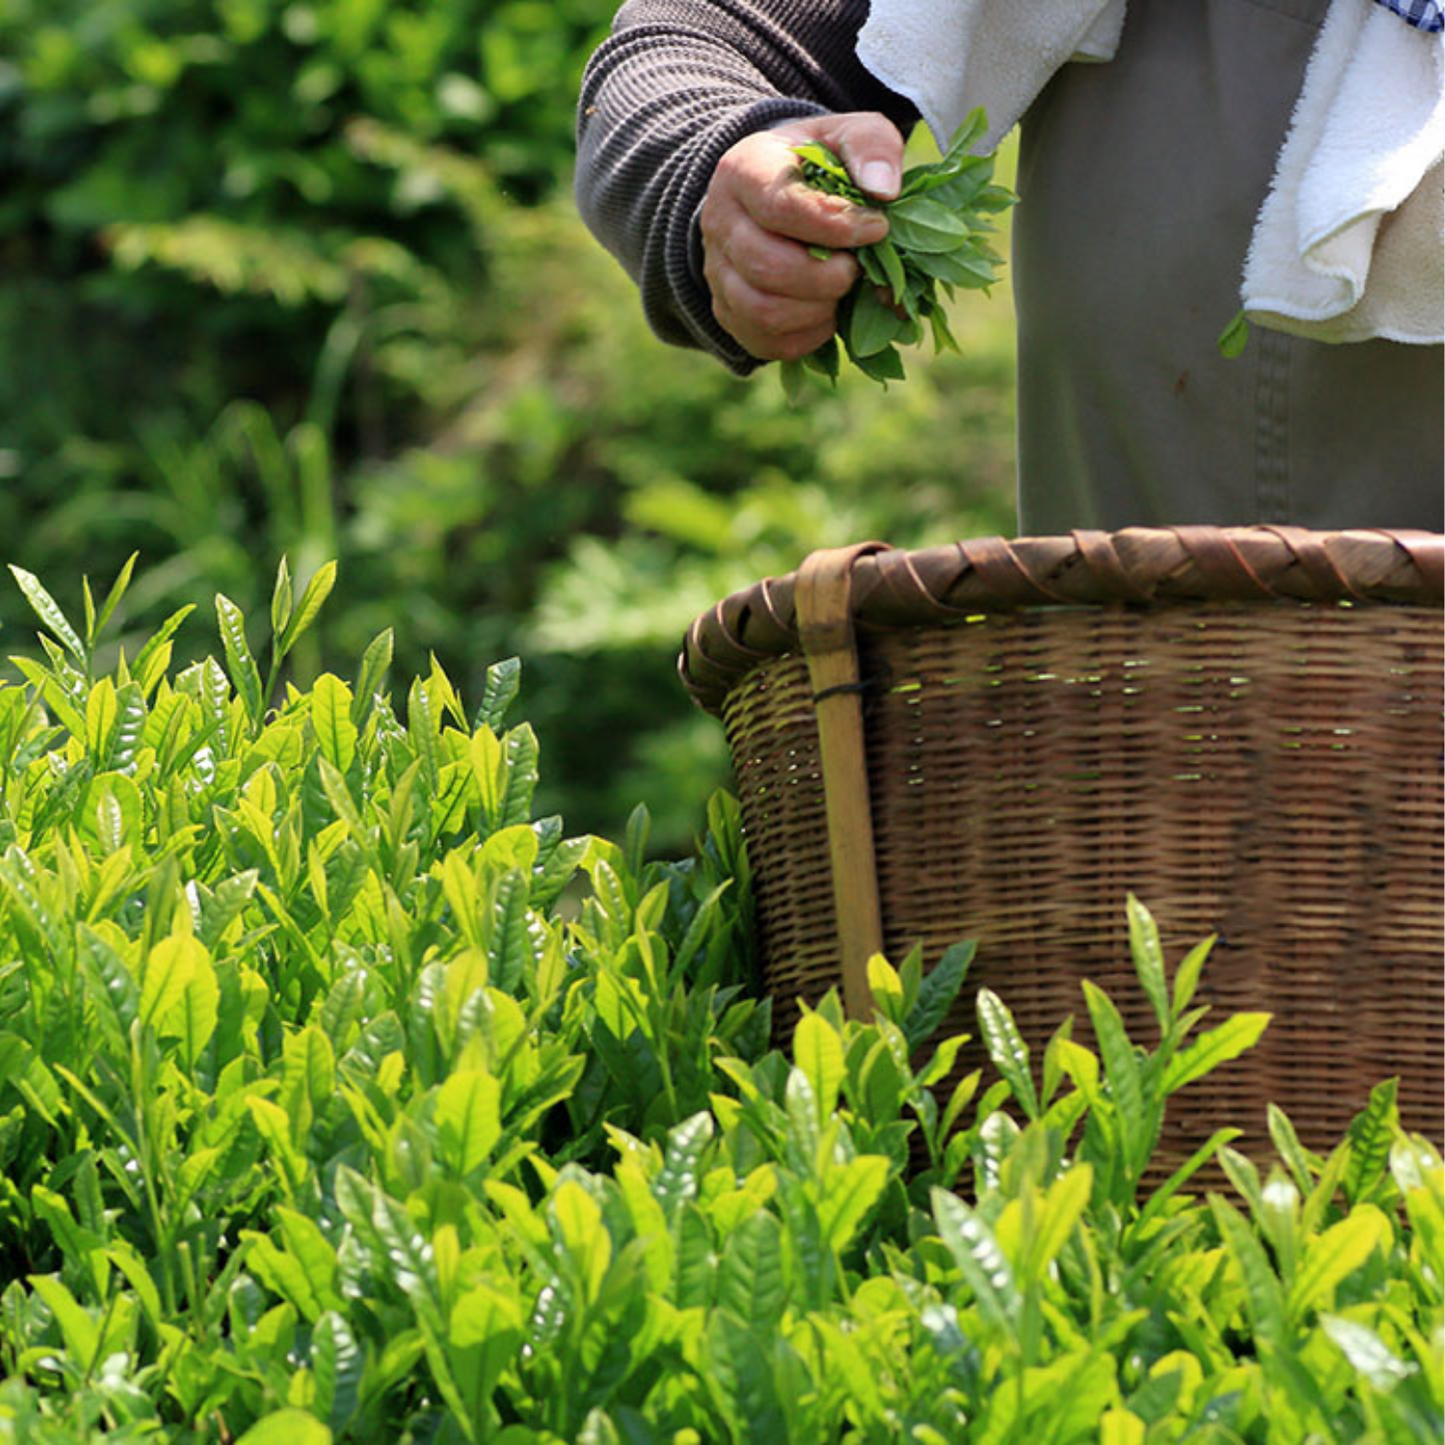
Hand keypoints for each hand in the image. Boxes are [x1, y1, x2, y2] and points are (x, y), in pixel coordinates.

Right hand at [699, 112, 904, 361]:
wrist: (770, 193)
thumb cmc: (815, 164)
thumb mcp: (844, 135)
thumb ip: (871, 146)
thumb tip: (884, 191)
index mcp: (743, 172)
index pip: (780, 207)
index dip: (834, 226)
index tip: (876, 228)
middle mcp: (719, 224)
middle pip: (768, 267)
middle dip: (828, 277)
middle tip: (857, 268)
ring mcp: (718, 275)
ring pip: (763, 312)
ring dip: (818, 310)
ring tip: (842, 289)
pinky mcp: (729, 314)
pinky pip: (767, 342)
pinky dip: (808, 335)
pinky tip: (827, 311)